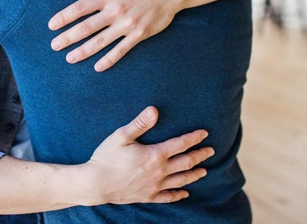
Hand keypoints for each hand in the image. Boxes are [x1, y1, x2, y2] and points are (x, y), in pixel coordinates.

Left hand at [48, 0, 187, 71]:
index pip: (80, 8)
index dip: (64, 17)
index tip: (52, 26)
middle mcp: (116, 11)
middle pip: (86, 27)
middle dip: (68, 38)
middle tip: (54, 46)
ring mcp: (127, 24)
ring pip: (100, 42)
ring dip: (83, 51)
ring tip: (69, 58)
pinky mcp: (139, 34)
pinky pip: (121, 50)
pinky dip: (109, 60)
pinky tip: (97, 67)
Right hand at [83, 106, 213, 204]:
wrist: (95, 184)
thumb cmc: (106, 157)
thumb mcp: (121, 136)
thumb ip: (140, 123)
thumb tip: (154, 110)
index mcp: (155, 155)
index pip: (180, 144)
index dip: (194, 138)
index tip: (205, 133)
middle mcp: (159, 172)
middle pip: (186, 163)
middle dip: (200, 156)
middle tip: (211, 151)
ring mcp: (154, 186)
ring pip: (180, 180)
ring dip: (194, 175)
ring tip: (204, 171)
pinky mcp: (147, 196)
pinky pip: (168, 197)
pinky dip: (178, 195)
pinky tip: (185, 193)